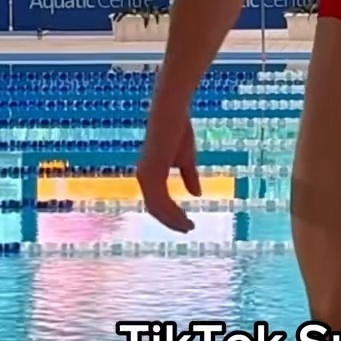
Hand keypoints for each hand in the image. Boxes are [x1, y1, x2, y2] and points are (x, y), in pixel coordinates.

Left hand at [137, 102, 200, 231]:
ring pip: (157, 208)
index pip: (157, 202)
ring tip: (188, 226)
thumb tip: (196, 195)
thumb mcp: (186, 158)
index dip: (170, 214)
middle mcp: (144, 176)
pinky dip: (172, 211)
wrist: (171, 111)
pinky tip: (184, 216)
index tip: (187, 223)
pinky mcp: (152, 172)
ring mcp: (146, 175)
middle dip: (171, 221)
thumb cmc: (178, 129)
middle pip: (154, 209)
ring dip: (172, 219)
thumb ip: (189, 176)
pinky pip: (161, 200)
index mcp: (150, 173)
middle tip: (188, 229)